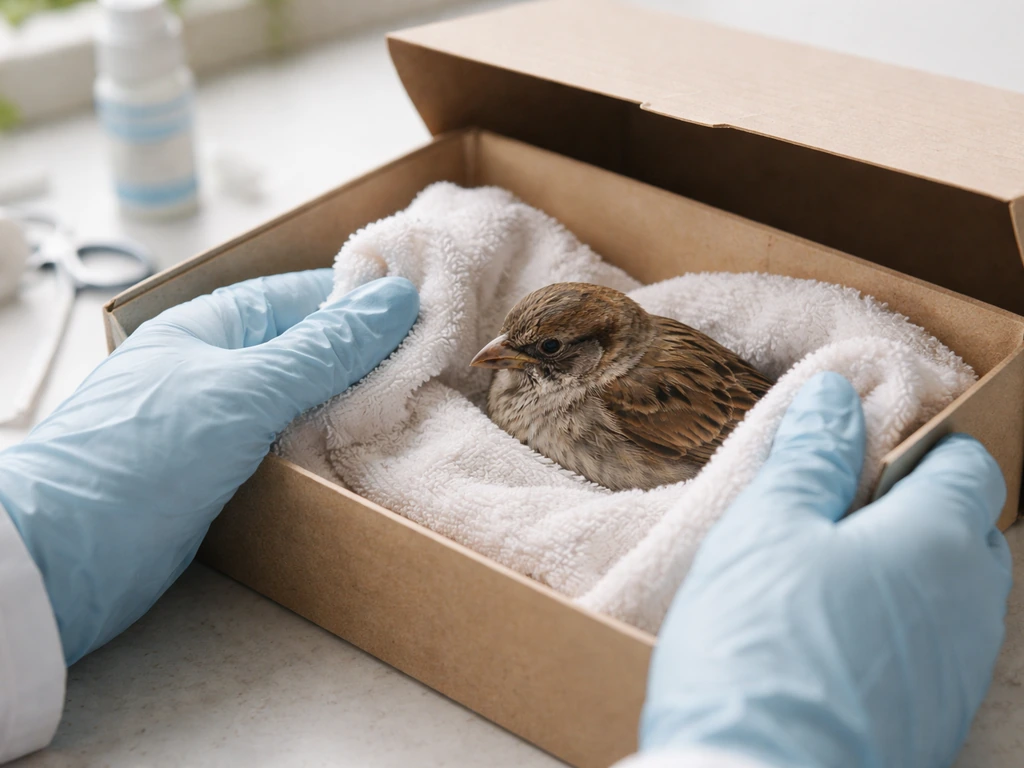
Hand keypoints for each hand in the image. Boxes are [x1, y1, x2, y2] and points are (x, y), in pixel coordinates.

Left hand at [0, 270, 417, 664]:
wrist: (65, 557)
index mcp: (212, 325)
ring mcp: (218, 423)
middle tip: (431, 368)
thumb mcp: (247, 388)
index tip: (426, 314)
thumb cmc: (145, 452)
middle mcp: (217, 368)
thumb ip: (324, 349)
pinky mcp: (221, 475)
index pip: (304, 297)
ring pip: (301, 403)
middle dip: (365, 360)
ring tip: (413, 410)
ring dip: (349, 409)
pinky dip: (323, 448)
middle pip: (307, 352)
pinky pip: (285, 448)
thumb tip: (396, 299)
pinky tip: (364, 453)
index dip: (363, 302)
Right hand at [640, 372, 1011, 767]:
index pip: (968, 466)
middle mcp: (970, 607)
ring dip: (897, 575)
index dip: (921, 446)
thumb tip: (837, 397)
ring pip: (945, 598)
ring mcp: (956, 676)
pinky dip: (890, 633)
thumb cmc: (763, 649)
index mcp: (940, 542)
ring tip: (816, 583)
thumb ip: (811, 457)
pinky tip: (825, 646)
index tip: (860, 451)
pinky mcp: (931, 726)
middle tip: (827, 515)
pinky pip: (925, 655)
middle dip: (908, 511)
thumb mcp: (766, 529)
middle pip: (962, 532)